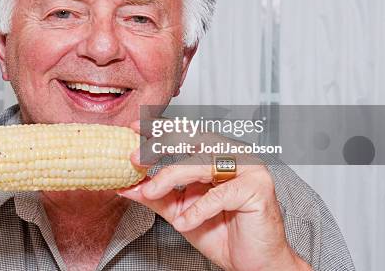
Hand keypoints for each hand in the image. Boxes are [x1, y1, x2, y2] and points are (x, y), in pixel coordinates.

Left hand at [119, 122, 310, 270]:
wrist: (251, 263)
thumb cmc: (221, 233)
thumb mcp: (179, 211)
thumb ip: (156, 196)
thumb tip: (127, 185)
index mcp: (215, 155)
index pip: (186, 134)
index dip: (160, 129)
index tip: (135, 128)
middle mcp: (232, 156)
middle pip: (193, 140)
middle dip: (160, 147)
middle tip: (135, 158)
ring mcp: (248, 168)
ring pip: (202, 163)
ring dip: (171, 177)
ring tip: (151, 193)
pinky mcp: (257, 188)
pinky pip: (220, 194)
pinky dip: (198, 209)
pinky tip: (184, 222)